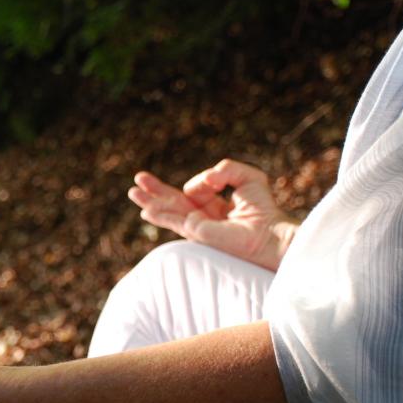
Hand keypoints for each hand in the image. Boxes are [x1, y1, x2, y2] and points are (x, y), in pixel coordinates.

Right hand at [128, 158, 297, 270]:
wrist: (270, 234)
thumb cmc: (265, 208)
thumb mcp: (248, 177)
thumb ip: (225, 168)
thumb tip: (206, 178)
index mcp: (213, 205)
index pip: (194, 190)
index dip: (201, 181)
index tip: (216, 179)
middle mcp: (201, 217)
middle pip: (172, 201)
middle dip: (155, 190)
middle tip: (138, 179)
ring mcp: (197, 226)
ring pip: (168, 211)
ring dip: (149, 201)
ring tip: (132, 192)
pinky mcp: (197, 232)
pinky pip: (174, 221)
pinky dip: (159, 214)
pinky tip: (146, 210)